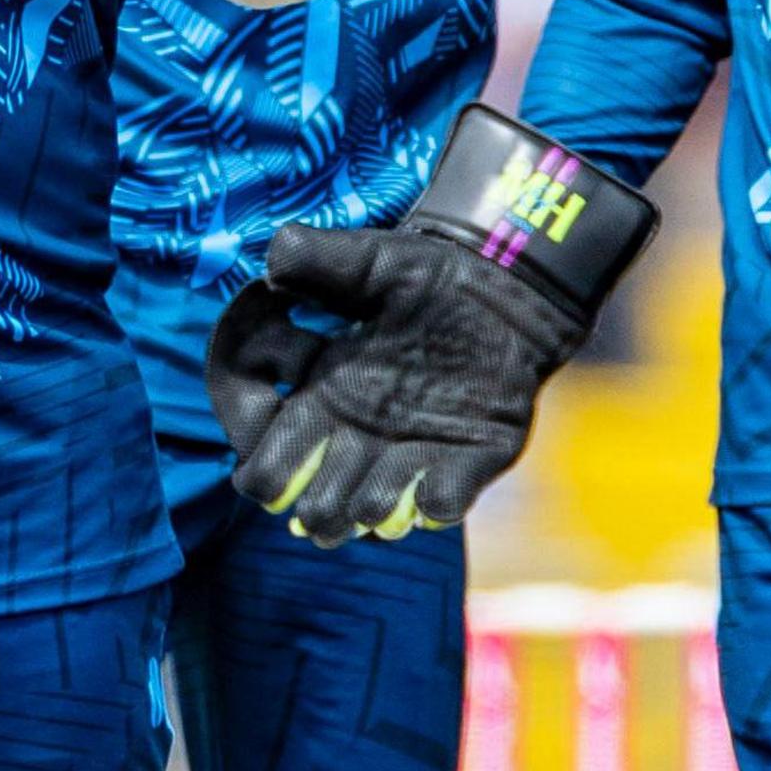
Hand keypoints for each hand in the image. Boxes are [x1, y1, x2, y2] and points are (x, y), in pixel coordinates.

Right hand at [207, 222, 598, 546]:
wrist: (504, 287)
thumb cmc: (427, 275)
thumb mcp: (368, 259)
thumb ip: (315, 257)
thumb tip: (271, 264)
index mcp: (323, 399)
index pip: (270, 461)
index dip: (266, 472)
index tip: (271, 464)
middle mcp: (361, 436)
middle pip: (314, 504)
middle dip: (316, 506)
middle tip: (325, 493)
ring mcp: (415, 452)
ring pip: (371, 513)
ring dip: (371, 508)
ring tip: (379, 491)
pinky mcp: (471, 458)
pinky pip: (444, 501)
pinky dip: (436, 502)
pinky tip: (435, 481)